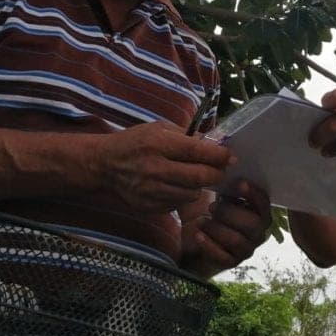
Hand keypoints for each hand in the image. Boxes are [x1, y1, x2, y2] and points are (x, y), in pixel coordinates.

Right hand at [94, 121, 233, 212]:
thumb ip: (186, 136)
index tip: (230, 157)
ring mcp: (151, 191)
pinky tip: (174, 186)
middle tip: (221, 170)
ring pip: (192, 194)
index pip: (198, 152)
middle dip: (216, 174)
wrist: (105, 165)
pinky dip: (182, 196)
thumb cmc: (135, 142)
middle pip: (199, 177)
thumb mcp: (158, 128)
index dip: (219, 155)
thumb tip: (215, 143)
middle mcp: (154, 168)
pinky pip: (177, 204)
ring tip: (193, 176)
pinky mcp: (149, 206)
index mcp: (158, 144)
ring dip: (199, 186)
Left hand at [181, 180, 271, 276]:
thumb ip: (227, 185)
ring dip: (216, 228)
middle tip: (211, 207)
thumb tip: (224, 163)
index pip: (264, 204)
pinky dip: (208, 244)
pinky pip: (223, 256)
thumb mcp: (220, 196)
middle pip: (252, 223)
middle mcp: (258, 232)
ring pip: (236, 239)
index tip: (240, 183)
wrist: (197, 238)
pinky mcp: (231, 262)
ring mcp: (246, 249)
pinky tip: (198, 235)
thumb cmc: (213, 212)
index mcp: (259, 213)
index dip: (253, 194)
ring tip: (201, 220)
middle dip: (230, 212)